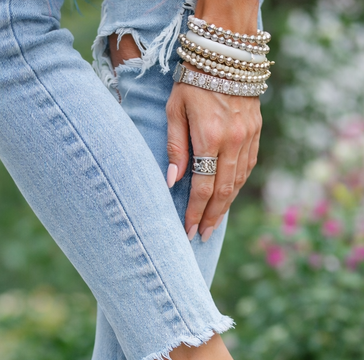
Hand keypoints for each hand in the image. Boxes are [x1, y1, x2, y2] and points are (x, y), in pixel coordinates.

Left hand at [166, 80, 261, 241]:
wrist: (226, 53)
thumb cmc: (192, 81)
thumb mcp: (175, 110)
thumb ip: (174, 147)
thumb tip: (172, 182)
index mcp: (210, 137)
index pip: (203, 187)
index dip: (195, 213)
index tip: (187, 231)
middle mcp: (233, 141)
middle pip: (223, 191)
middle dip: (211, 217)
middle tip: (201, 236)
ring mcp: (248, 138)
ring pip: (237, 183)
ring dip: (224, 207)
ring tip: (212, 224)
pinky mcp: (256, 133)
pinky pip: (247, 168)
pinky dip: (236, 187)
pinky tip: (226, 199)